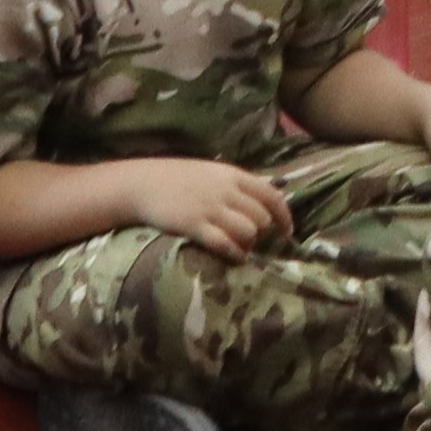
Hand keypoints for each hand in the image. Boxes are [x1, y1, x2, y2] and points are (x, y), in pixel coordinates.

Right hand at [122, 157, 292, 256]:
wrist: (143, 183)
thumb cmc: (179, 179)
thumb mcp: (213, 173)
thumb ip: (236, 186)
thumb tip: (262, 204)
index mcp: (233, 175)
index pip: (272, 195)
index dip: (284, 217)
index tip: (287, 232)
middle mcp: (226, 190)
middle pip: (262, 218)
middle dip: (262, 234)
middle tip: (252, 241)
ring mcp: (211, 208)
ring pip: (249, 232)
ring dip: (248, 245)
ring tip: (241, 249)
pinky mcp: (195, 225)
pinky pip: (225, 244)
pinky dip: (234, 254)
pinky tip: (233, 257)